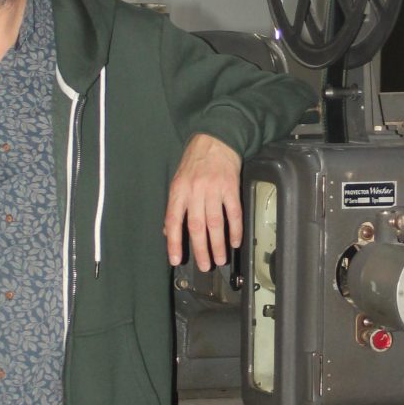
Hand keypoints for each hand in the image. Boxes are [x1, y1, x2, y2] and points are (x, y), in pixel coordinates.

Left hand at [164, 134, 241, 269]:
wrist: (216, 138)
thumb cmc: (195, 161)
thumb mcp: (177, 181)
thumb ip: (174, 206)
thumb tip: (168, 231)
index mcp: (178, 191)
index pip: (173, 221)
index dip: (173, 242)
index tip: (175, 259)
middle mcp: (195, 191)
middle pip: (196, 226)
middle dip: (201, 249)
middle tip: (205, 266)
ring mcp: (214, 189)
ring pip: (216, 223)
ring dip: (218, 244)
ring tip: (220, 259)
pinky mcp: (231, 187)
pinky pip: (234, 213)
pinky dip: (235, 229)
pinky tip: (235, 242)